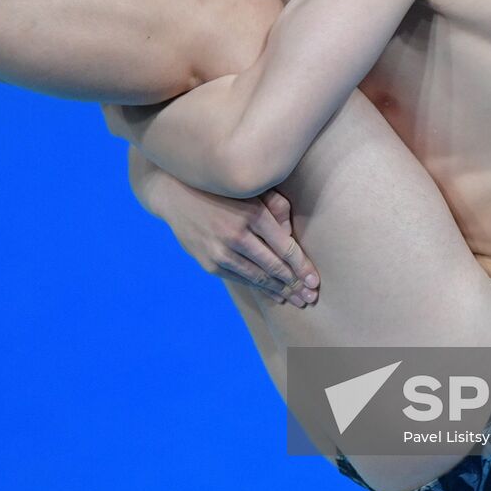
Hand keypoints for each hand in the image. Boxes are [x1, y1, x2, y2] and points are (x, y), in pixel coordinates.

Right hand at [156, 180, 319, 306]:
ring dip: (279, 291)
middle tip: (309, 297)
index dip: (303, 267)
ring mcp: (220, 251)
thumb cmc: (222, 191)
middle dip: (295, 285)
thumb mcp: (251, 190)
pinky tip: (273, 294)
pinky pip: (240, 279)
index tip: (315, 281)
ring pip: (257, 277)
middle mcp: (237, 234)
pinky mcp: (209, 262)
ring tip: (296, 300)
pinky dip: (259, 288)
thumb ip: (276, 208)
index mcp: (252, 213)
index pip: (285, 248)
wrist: (175, 195)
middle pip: (274, 266)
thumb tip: (292, 235)